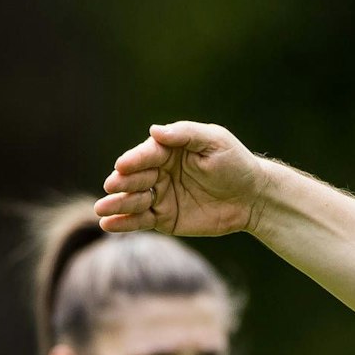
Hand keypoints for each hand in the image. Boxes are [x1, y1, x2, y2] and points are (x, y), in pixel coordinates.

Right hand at [96, 121, 267, 236]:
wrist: (253, 197)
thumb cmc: (235, 163)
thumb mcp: (214, 141)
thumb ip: (185, 134)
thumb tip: (154, 130)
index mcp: (168, 149)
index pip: (146, 154)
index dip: (134, 161)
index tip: (123, 166)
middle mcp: (158, 171)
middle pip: (135, 177)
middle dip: (122, 182)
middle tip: (111, 186)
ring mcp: (159, 196)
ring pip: (133, 200)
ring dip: (117, 204)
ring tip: (102, 209)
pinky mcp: (164, 218)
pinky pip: (140, 221)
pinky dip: (124, 223)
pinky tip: (108, 225)